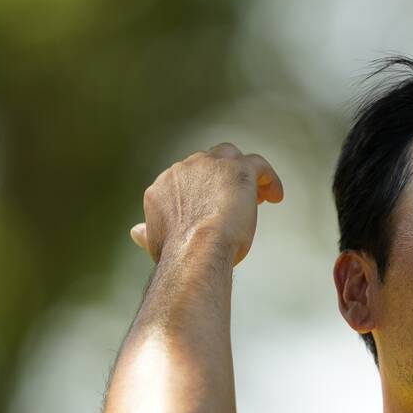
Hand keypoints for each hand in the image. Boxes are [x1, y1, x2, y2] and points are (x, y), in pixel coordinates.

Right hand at [129, 143, 283, 264]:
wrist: (196, 251)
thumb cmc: (178, 255)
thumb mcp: (158, 242)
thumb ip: (149, 232)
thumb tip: (136, 231)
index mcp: (162, 186)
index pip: (186, 178)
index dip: (204, 191)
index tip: (216, 209)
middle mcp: (183, 169)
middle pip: (208, 163)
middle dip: (222, 180)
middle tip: (238, 202)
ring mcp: (210, 165)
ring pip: (232, 157)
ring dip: (244, 173)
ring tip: (260, 196)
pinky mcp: (238, 168)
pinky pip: (258, 163)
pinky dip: (268, 177)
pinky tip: (276, 196)